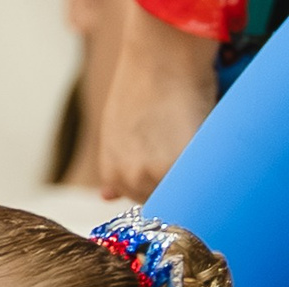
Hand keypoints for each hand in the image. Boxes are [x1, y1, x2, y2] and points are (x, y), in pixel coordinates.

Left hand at [97, 3, 217, 201]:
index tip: (170, 180)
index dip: (159, 191)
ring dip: (190, 177)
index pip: (141, 204)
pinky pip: (196, 181)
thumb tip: (106, 197)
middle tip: (185, 158)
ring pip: (181, 193)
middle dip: (174, 185)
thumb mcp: (117, 132)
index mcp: (113, 173)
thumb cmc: (142, 88)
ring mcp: (154, 174)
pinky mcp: (179, 164)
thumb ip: (118, 166)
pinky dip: (202, 168)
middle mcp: (129, 179)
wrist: (159, 59)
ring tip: (190, 143)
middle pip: (162, 201)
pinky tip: (199, 143)